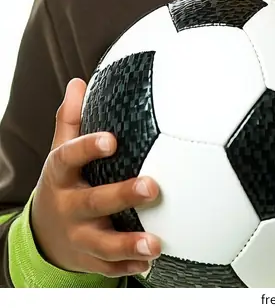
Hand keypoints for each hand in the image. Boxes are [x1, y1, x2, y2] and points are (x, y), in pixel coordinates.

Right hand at [30, 77, 161, 277]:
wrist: (44, 232)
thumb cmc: (65, 180)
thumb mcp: (60, 150)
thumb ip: (70, 119)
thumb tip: (78, 83)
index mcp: (61, 175)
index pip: (70, 157)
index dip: (88, 148)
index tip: (112, 140)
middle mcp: (68, 206)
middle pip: (94, 202)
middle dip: (123, 196)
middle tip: (152, 187)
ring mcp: (78, 236)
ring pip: (103, 243)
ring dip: (129, 243)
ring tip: (156, 242)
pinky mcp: (88, 259)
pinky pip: (109, 266)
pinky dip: (129, 265)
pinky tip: (150, 261)